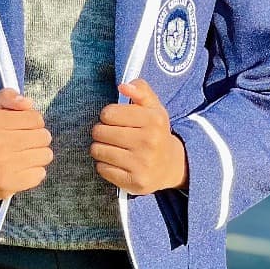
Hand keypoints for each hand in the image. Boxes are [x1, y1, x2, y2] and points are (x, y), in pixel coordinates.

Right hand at [0, 88, 51, 200]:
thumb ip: (5, 97)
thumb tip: (28, 103)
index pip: (36, 118)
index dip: (32, 120)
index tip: (22, 126)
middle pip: (44, 136)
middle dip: (36, 136)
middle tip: (23, 140)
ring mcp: (2, 167)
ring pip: (45, 155)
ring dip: (37, 153)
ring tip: (23, 154)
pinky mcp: (7, 185)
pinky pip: (39, 174)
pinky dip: (33, 170)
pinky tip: (20, 167)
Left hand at [90, 78, 187, 194]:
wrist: (171, 165)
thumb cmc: (156, 132)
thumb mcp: (154, 107)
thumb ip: (140, 90)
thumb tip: (123, 86)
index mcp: (153, 120)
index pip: (109, 113)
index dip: (108, 115)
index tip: (115, 119)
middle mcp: (149, 142)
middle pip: (99, 132)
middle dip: (101, 131)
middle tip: (111, 134)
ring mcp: (141, 164)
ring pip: (97, 151)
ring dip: (100, 148)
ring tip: (112, 147)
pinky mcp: (134, 182)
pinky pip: (102, 169)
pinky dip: (104, 164)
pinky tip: (116, 162)